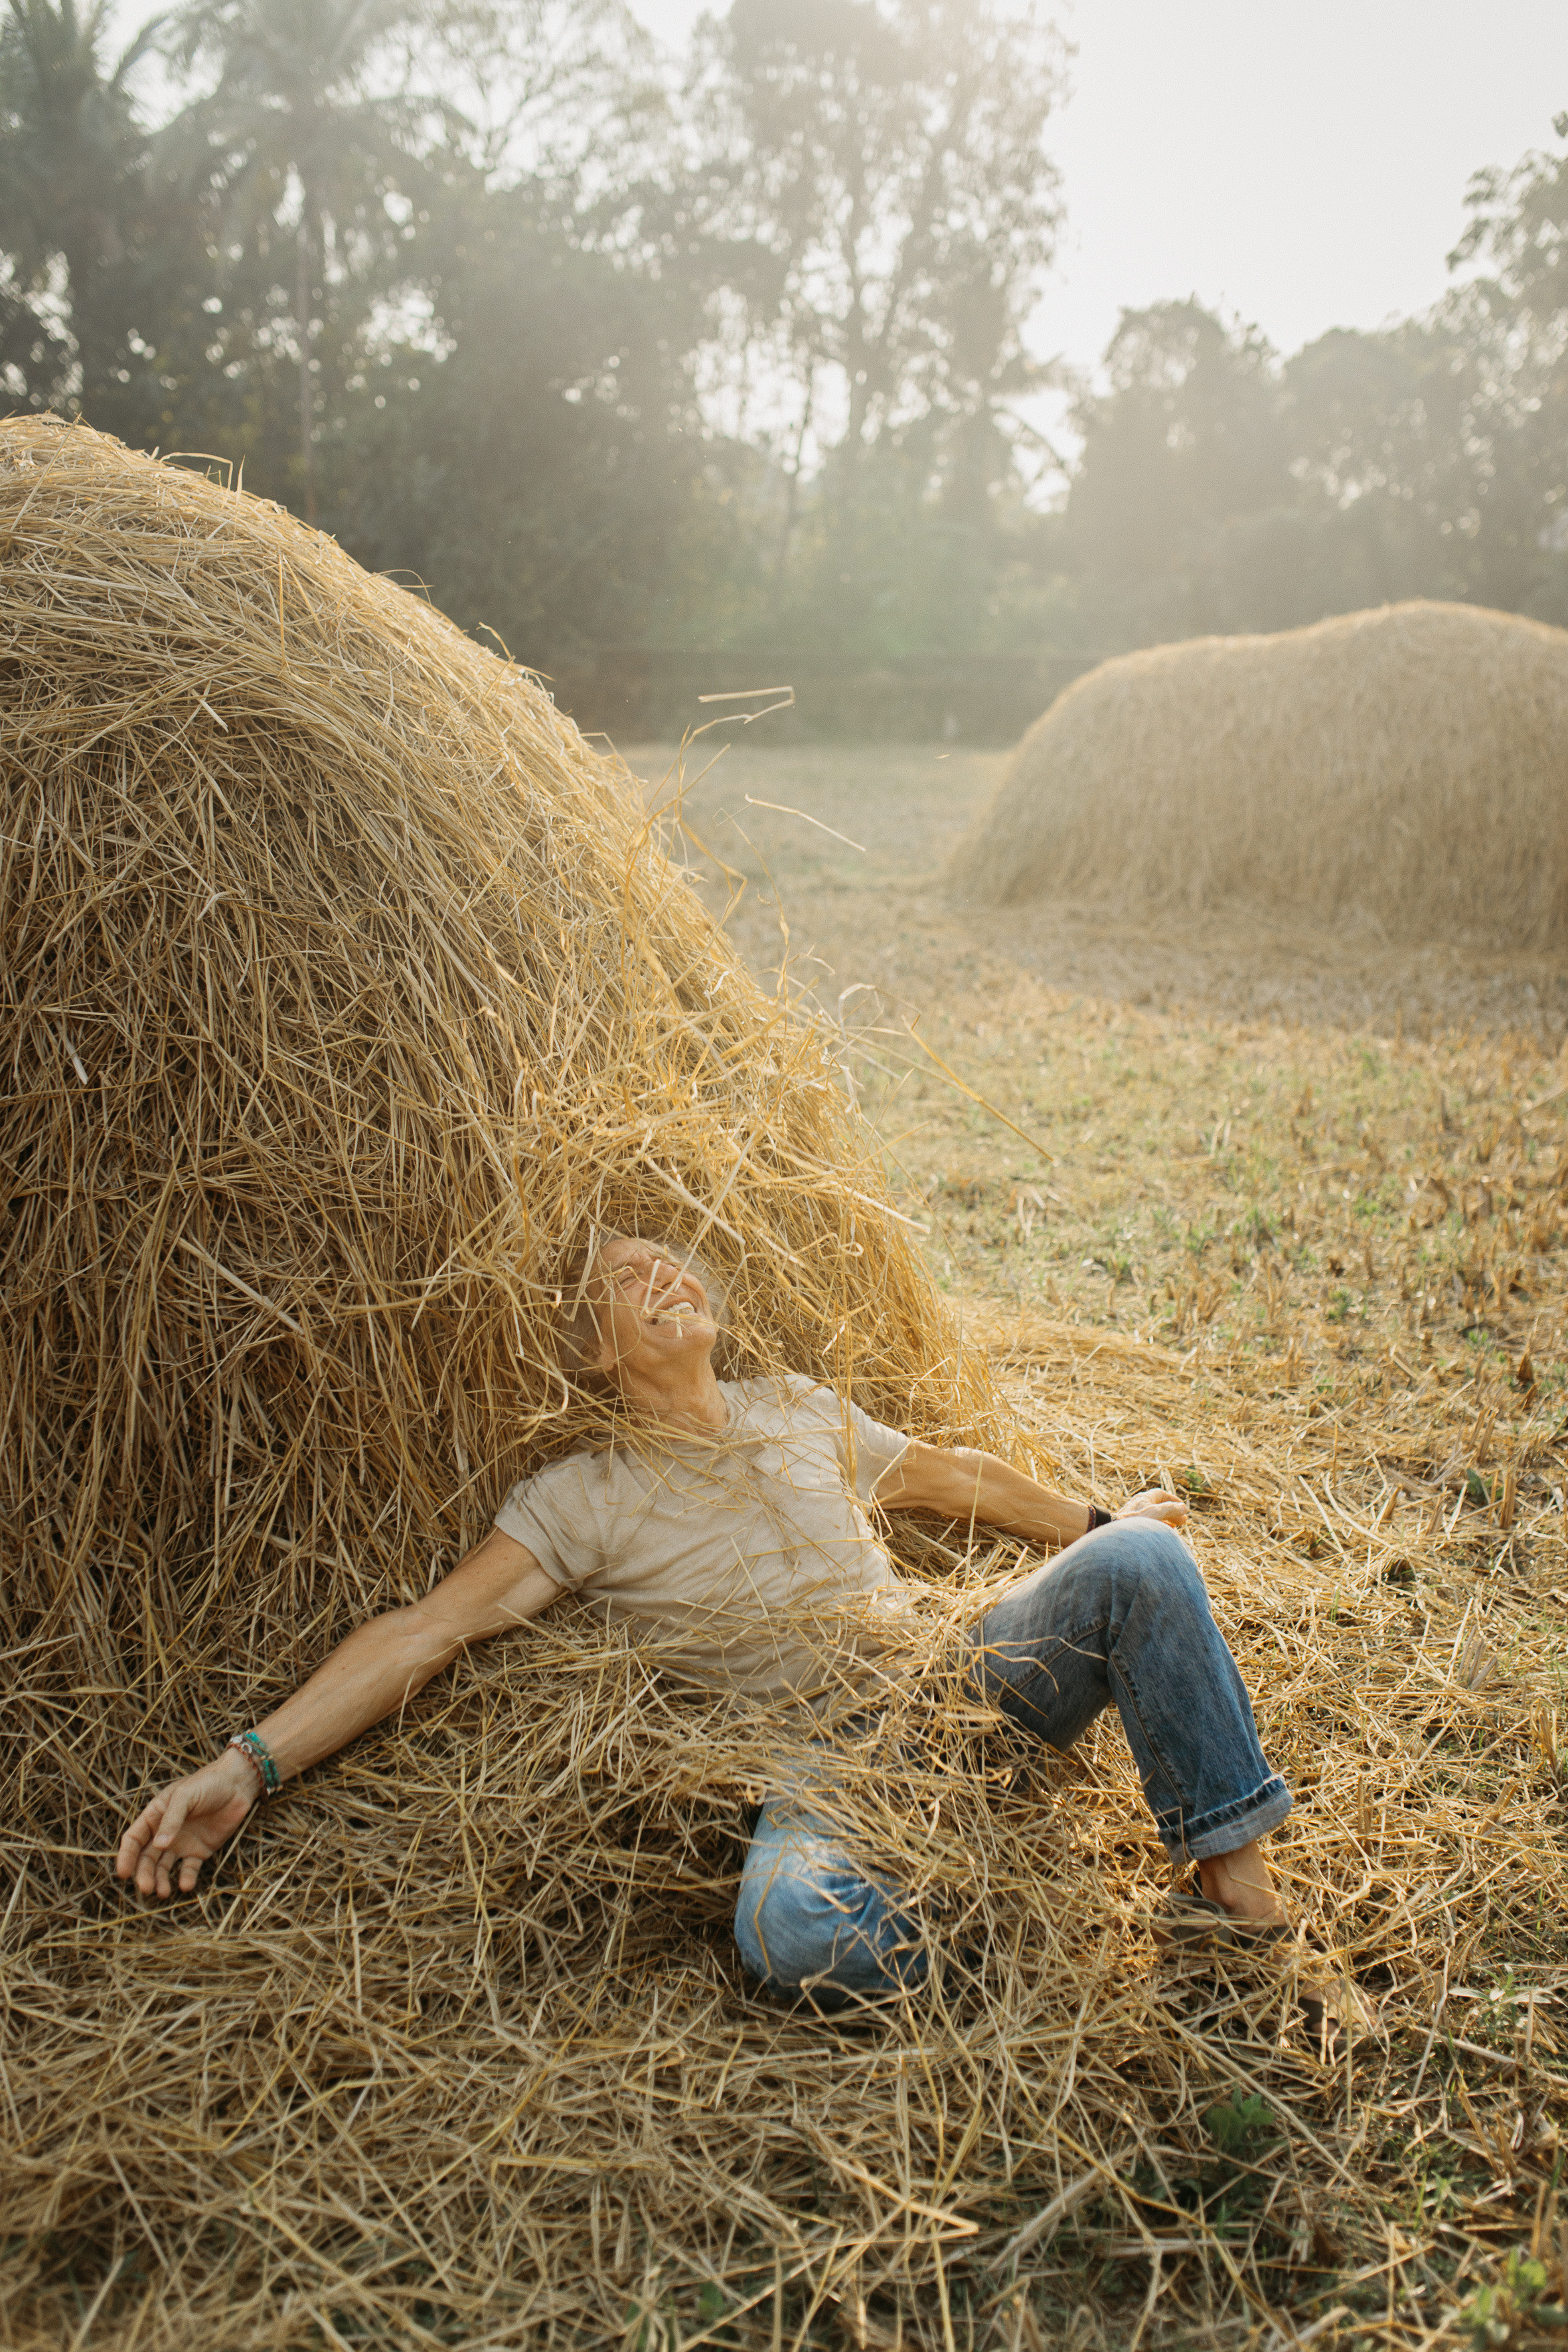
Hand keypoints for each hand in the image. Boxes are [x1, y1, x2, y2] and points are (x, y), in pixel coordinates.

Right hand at [115, 1749, 258, 1897]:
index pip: (134, 1839)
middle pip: (146, 1858)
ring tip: (164, 1892)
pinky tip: (185, 1885)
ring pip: (164, 1868)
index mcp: (155, 1816)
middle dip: (144, 1875)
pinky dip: (186, 1879)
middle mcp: (165, 1832)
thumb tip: (158, 1846)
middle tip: (147, 1888)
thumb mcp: (185, 1795)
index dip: (126, 1857)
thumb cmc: (208, 1783)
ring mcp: (182, 1843)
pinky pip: (189, 1869)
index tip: (124, 1874)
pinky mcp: (200, 1851)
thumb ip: (172, 1819)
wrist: (238, 1784)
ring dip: (161, 1881)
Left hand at [1116, 1488, 1187, 1527]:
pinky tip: (1162, 1533)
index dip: (1173, 1500)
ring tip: (1175, 1527)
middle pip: (1159, 1506)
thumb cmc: (1136, 1521)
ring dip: (1166, 1520)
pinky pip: (1147, 1523)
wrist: (1116, 1533)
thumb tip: (1183, 1508)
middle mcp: (1139, 1504)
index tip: (1182, 1507)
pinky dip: (1157, 1526)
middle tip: (1183, 1521)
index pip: (1161, 1494)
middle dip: (1172, 1512)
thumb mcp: (1157, 1513)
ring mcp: (1134, 1515)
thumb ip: (1171, 1509)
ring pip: (1153, 1516)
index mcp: (1144, 1498)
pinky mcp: (1131, 1525)